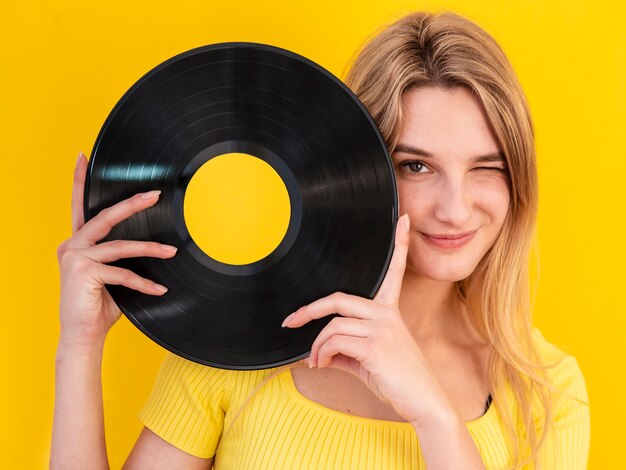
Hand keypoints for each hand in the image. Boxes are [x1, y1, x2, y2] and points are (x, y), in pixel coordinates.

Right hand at [56, 152, 177, 348]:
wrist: (83, 336)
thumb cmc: (99, 305)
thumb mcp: (110, 275)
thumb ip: (119, 257)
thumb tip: (151, 244)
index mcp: (76, 243)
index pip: (79, 207)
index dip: (80, 181)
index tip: (83, 157)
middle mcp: (71, 246)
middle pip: (105, 217)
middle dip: (132, 204)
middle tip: (154, 194)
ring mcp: (75, 258)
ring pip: (121, 246)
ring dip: (150, 250)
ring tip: (172, 252)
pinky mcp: (83, 273)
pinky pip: (123, 273)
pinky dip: (143, 283)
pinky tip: (159, 290)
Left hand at [282, 213, 453, 425]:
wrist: (423, 401)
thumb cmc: (397, 379)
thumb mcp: (368, 360)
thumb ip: (345, 349)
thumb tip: (317, 352)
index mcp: (389, 311)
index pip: (395, 272)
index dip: (399, 245)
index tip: (402, 221)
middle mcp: (387, 314)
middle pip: (338, 299)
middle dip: (309, 309)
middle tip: (290, 321)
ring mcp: (381, 328)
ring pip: (332, 325)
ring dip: (316, 345)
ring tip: (315, 361)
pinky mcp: (374, 345)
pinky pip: (334, 341)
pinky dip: (321, 354)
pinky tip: (322, 365)